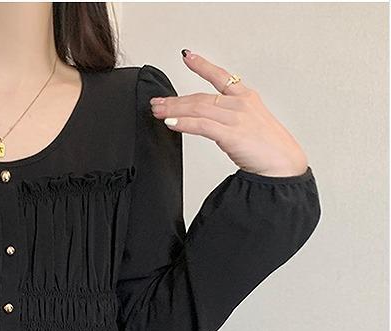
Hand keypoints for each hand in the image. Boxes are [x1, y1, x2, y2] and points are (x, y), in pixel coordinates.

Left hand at [150, 50, 308, 177]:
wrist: (282, 163)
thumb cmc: (267, 147)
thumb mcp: (249, 124)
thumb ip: (229, 119)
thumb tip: (206, 122)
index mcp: (246, 98)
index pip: (220, 76)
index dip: (202, 65)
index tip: (188, 57)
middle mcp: (240, 104)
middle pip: (201, 98)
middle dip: (175, 100)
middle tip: (157, 102)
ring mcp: (236, 118)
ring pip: (198, 109)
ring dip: (174, 110)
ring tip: (158, 112)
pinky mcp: (231, 134)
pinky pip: (202, 125)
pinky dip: (184, 123)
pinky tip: (171, 123)